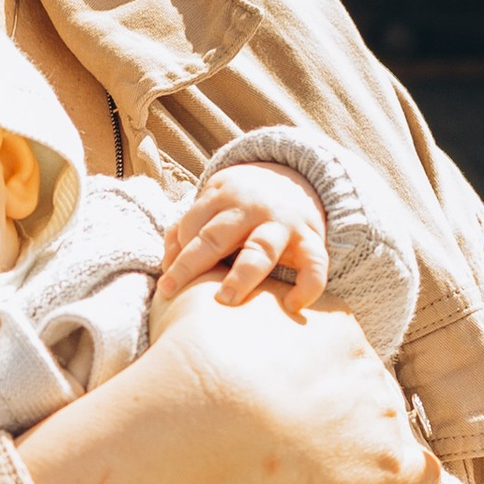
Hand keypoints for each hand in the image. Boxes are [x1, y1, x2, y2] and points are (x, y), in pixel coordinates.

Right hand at [148, 281, 437, 483]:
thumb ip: (210, 286)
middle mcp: (366, 364)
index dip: (311, 374)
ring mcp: (384, 414)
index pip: (337, 347)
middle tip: (293, 439)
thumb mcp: (197, 297)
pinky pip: (422, 476)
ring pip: (389, 430)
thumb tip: (204, 280)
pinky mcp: (391, 466)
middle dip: (338, 410)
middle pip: (364, 388)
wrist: (210, 416)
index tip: (281, 396)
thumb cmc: (197, 357)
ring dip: (364, 450)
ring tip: (322, 472)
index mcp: (331, 323)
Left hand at [159, 163, 329, 309]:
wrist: (297, 176)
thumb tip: (168, 261)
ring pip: (260, 250)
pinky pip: (315, 263)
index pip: (192, 225)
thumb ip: (191, 225)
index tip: (168, 278)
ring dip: (241, 274)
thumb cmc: (243, 202)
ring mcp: (283, 224)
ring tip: (224, 300)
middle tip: (169, 291)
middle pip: (216, 237)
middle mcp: (252, 208)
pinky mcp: (312, 239)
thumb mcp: (215, 200)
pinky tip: (292, 306)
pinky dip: (308, 285)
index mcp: (223, 196)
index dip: (177, 252)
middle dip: (192, 262)